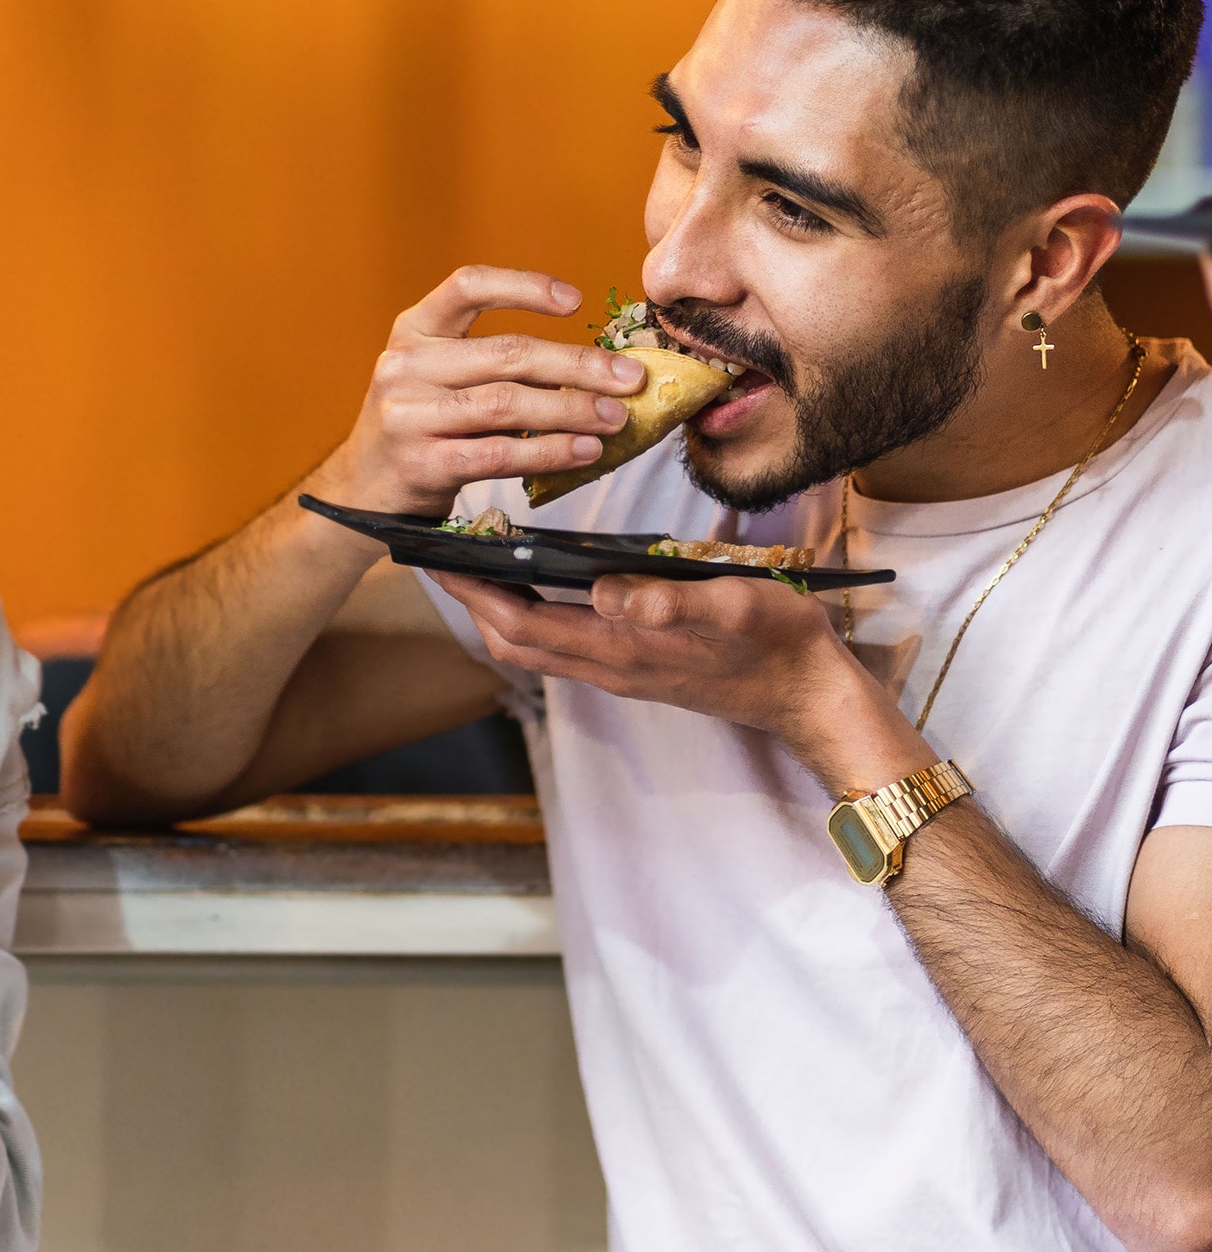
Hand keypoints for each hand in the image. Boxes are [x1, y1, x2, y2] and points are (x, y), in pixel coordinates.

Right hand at [307, 267, 650, 516]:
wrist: (361, 492)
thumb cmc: (419, 428)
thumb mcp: (438, 379)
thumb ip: (494, 364)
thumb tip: (592, 366)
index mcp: (412, 331)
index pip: (467, 286)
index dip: (523, 286)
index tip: (576, 300)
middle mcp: (404, 365)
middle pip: (506, 353)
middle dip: (578, 363)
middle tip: (630, 377)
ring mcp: (407, 415)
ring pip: (507, 403)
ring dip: (572, 409)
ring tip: (616, 418)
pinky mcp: (421, 463)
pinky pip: (499, 453)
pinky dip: (549, 450)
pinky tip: (584, 451)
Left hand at [432, 568, 933, 793]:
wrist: (813, 698)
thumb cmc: (781, 644)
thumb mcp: (740, 607)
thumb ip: (674, 600)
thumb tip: (606, 590)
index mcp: (623, 649)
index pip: (523, 625)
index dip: (475, 594)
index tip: (439, 559)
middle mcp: (609, 667)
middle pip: (513, 641)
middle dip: (471, 601)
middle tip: (442, 553)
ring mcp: (619, 671)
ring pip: (534, 647)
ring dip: (497, 610)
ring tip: (476, 563)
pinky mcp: (634, 668)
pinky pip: (562, 646)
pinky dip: (532, 617)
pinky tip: (535, 585)